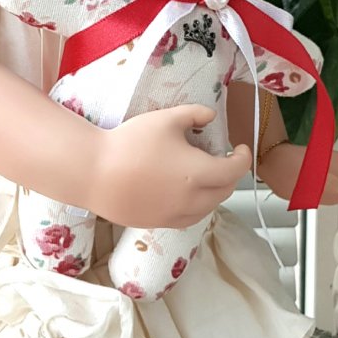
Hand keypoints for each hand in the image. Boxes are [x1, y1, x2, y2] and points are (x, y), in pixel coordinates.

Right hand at [91, 106, 251, 229]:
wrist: (93, 173)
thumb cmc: (130, 143)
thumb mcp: (165, 119)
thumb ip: (194, 114)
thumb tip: (211, 117)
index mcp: (199, 173)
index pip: (235, 171)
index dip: (243, 158)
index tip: (240, 148)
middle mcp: (192, 200)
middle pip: (225, 191)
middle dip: (230, 176)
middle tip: (223, 160)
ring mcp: (175, 215)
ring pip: (209, 208)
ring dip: (215, 193)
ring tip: (205, 177)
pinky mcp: (159, 224)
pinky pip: (189, 218)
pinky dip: (197, 206)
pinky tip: (185, 192)